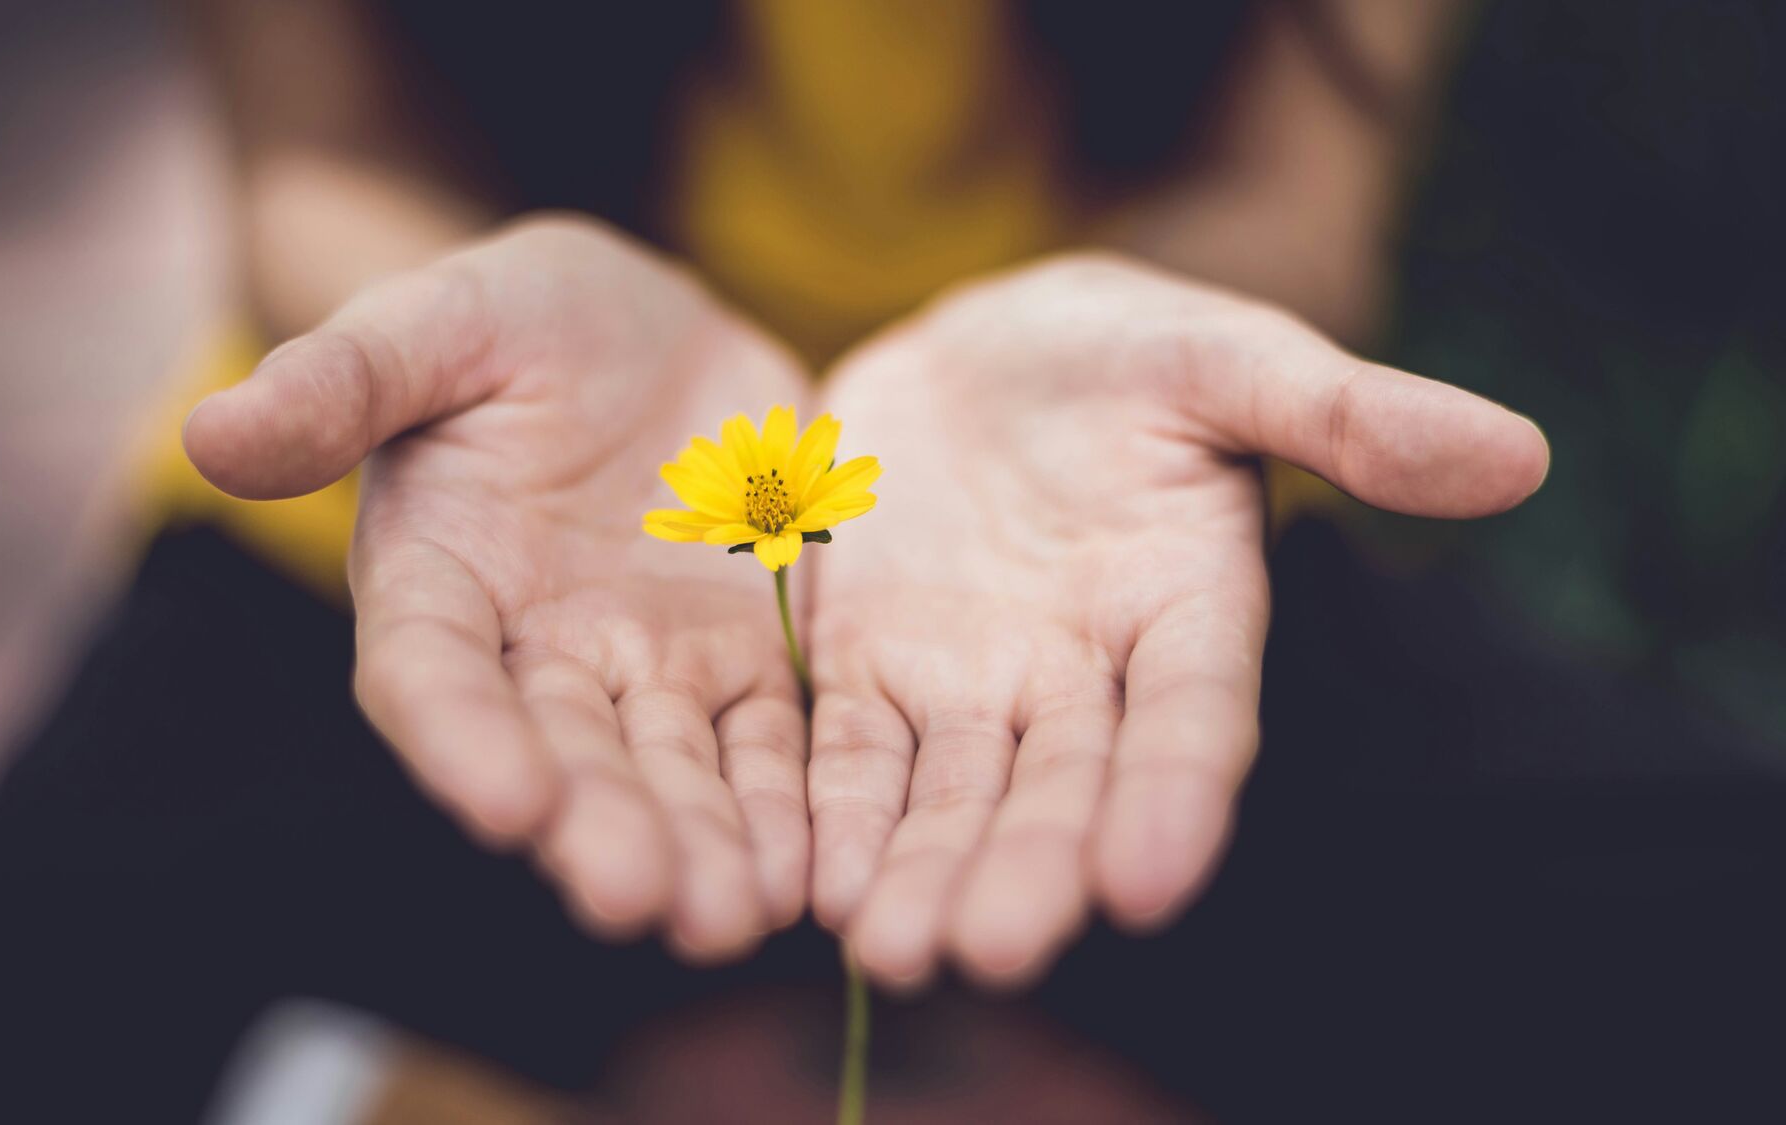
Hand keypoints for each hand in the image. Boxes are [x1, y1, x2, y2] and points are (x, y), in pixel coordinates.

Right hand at [185, 217, 814, 959]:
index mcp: (440, 579)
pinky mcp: (745, 658)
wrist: (649, 330)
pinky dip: (787, 804)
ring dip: (701, 845)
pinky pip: (768, 741)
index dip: (463, 740)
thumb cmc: (518, 318)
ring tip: (735, 916)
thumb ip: (343, 380)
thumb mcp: (438, 321)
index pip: (433, 675)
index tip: (507, 804)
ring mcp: (648, 664)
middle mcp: (538, 650)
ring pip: (672, 769)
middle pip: (563, 754)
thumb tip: (210, 431)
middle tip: (642, 900)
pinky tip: (811, 868)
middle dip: (600, 827)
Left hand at [807, 254, 1548, 987]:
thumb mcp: (1225, 357)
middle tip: (991, 949)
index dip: (1176, 796)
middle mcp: (1083, 675)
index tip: (1148, 881)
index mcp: (1187, 608)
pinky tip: (810, 882)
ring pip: (952, 794)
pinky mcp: (869, 670)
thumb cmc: (1121, 352)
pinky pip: (849, 753)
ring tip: (891, 949)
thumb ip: (1347, 412)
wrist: (977, 352)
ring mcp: (972, 683)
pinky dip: (834, 815)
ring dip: (923, 872)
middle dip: (1029, 868)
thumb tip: (1519, 454)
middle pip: (1062, 787)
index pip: (1193, 718)